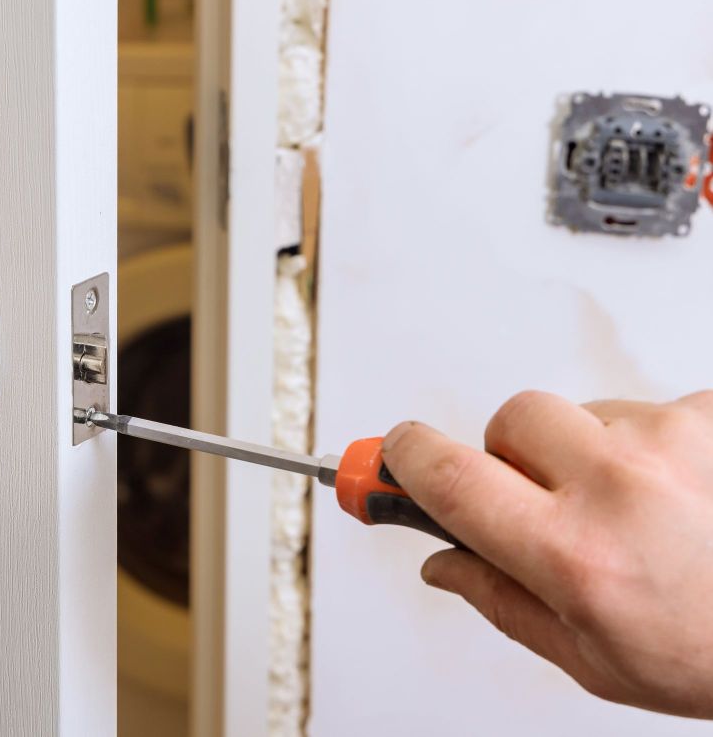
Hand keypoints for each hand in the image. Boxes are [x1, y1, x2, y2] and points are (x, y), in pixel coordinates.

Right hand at [382, 390, 712, 718]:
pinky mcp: (712, 415)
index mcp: (573, 554)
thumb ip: (502, 602)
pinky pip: (649, 409)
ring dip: (590, 450)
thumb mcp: (594, 659)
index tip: (388, 457)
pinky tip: (682, 493)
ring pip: (582, 411)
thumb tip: (442, 560)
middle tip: (542, 498)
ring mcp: (672, 442)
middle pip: (511, 420)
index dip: (402, 459)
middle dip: (512, 454)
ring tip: (640, 508)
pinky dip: (653, 444)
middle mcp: (618, 487)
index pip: (447, 475)